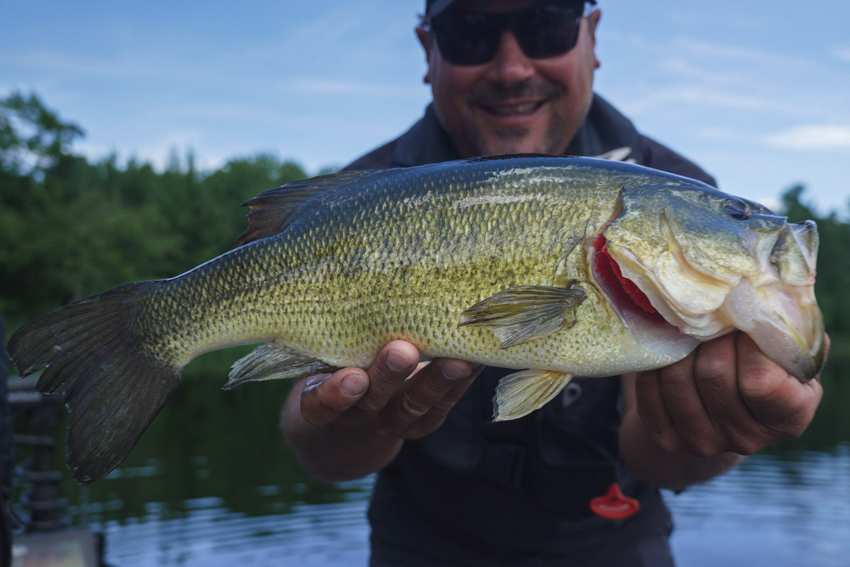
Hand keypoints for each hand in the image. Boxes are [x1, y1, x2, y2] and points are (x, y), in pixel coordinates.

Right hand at [299, 340, 482, 439]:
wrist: (358, 398)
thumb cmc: (340, 352)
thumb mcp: (331, 342)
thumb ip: (340, 325)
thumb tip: (369, 276)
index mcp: (321, 397)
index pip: (318, 404)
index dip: (333, 395)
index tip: (352, 376)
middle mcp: (356, 413)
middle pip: (370, 400)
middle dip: (389, 375)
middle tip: (403, 351)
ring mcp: (390, 421)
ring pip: (412, 406)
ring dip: (435, 381)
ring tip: (456, 361)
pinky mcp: (422, 423)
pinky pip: (441, 407)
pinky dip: (459, 383)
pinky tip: (475, 360)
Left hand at [635, 332, 827, 457]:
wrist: (724, 405)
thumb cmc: (764, 367)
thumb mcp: (788, 355)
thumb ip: (786, 337)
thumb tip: (772, 303)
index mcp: (788, 420)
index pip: (759, 382)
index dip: (747, 345)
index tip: (744, 328)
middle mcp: (746, 439)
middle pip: (713, 373)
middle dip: (710, 338)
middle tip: (712, 323)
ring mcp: (704, 443)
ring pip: (677, 377)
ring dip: (680, 348)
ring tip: (690, 334)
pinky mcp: (668, 439)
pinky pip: (650, 389)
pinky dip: (655, 364)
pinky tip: (669, 353)